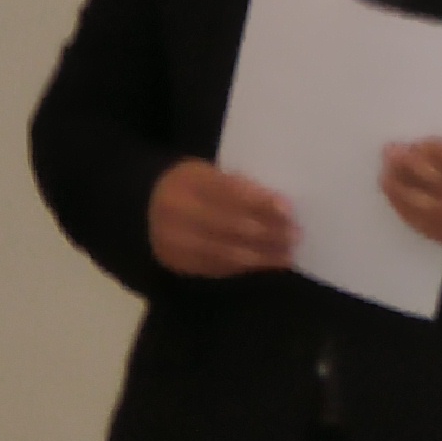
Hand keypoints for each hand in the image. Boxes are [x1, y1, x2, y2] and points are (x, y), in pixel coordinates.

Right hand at [148, 159, 296, 276]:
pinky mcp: (178, 264)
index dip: (260, 202)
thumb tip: (278, 206)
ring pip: (226, 253)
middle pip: (230, 226)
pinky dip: (247, 269)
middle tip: (296, 235)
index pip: (229, 193)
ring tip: (288, 255)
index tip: (288, 209)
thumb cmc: (190, 185)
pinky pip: (218, 269)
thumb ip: (237, 186)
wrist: (145, 207)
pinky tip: (268, 265)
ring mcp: (175, 242)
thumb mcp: (208, 172)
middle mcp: (177, 212)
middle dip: (267, 233)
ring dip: (262, 256)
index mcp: (188, 181)